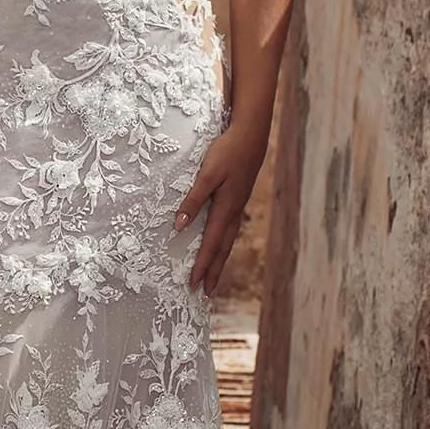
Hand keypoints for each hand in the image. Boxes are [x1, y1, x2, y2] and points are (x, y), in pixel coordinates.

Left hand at [173, 124, 266, 295]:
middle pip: (222, 248)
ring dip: (220, 259)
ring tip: (214, 276)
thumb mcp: (206, 175)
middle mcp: (234, 212)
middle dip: (214, 271)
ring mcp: (238, 205)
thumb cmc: (226, 152)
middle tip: (206, 293)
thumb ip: (192, 200)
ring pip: (228, 239)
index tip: (193, 285)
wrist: (250, 135)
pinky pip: (230, 228)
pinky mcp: (239, 197)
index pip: (211, 245)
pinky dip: (224, 242)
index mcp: (225, 209)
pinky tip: (221, 242)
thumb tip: (179, 227)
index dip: (202, 266)